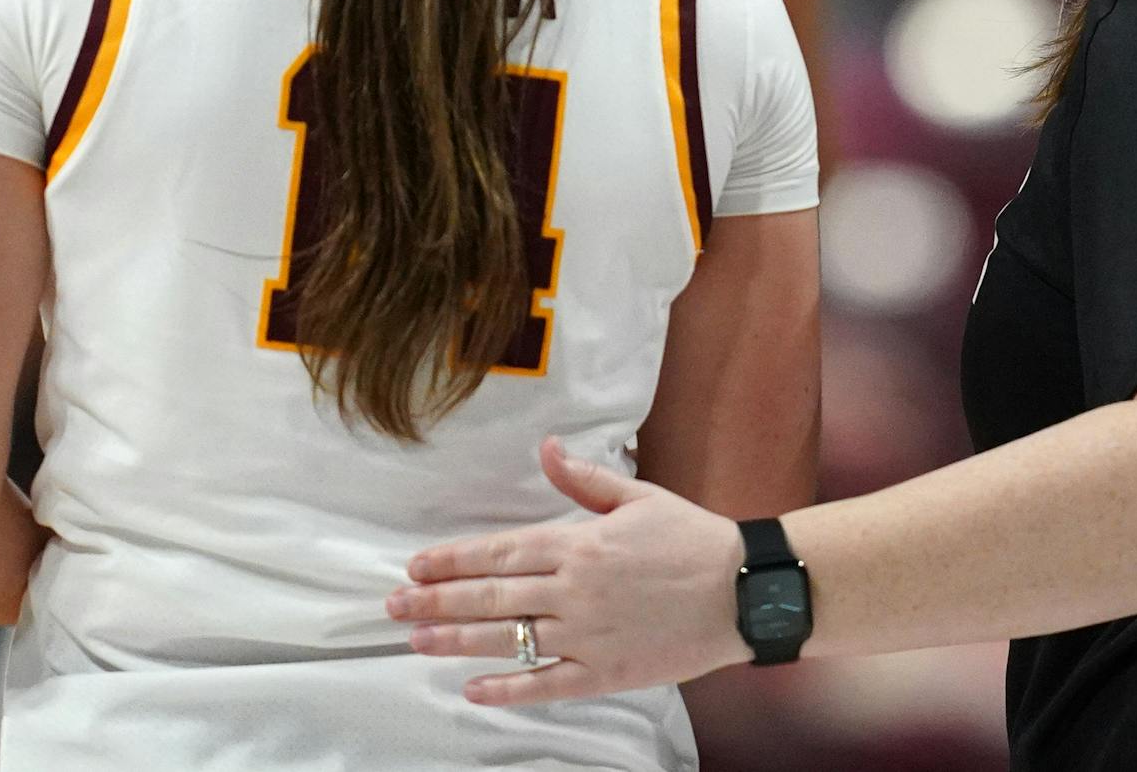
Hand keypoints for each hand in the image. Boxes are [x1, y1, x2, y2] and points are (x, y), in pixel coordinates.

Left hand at [388, 437, 749, 705]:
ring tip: (416, 640)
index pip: (500, 551)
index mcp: (580, 542)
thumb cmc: (692, 538)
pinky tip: (472, 689)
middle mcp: (575, 589)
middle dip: (436, 600)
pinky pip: (546, 683)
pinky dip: (507, 688)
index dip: (452, 559)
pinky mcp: (606, 671)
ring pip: (508, 638)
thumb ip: (584, 479)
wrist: (743, 590)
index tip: (415, 566)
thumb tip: (547, 448)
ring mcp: (588, 633)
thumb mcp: (639, 497)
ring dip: (456, 640)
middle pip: (491, 595)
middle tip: (393, 606)